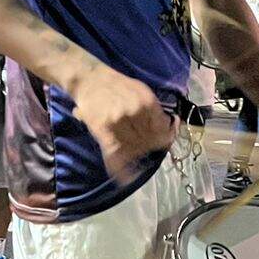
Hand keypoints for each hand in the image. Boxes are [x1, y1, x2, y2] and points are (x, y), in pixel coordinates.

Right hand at [71, 64, 174, 182]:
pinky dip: (122, 170)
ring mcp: (119, 122)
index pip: (163, 130)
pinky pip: (115, 155)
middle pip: (149, 141)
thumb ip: (154, 110)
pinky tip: (126, 179)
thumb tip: (168, 129)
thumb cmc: (117, 85)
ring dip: (136, 155)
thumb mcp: (142, 90)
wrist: (90, 78)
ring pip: (135, 148)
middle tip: (144, 146)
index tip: (164, 142)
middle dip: (149, 146)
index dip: (166, 139)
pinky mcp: (103, 131)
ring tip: (133, 152)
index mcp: (147, 101)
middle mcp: (135, 111)